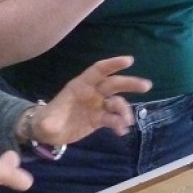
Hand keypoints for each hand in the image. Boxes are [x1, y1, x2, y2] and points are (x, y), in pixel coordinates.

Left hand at [33, 55, 152, 144]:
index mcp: (80, 86)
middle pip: (114, 84)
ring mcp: (97, 105)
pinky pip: (114, 119)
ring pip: (116, 103)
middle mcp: (92, 93)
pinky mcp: (100, 119)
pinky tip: (122, 132)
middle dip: (130, 83)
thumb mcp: (45, 122)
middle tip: (147, 86)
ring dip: (125, 110)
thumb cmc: (47, 120)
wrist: (49, 132)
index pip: (98, 71)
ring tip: (127, 123)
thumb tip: (48, 126)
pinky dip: (119, 124)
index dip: (112, 64)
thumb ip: (48, 123)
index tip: (129, 61)